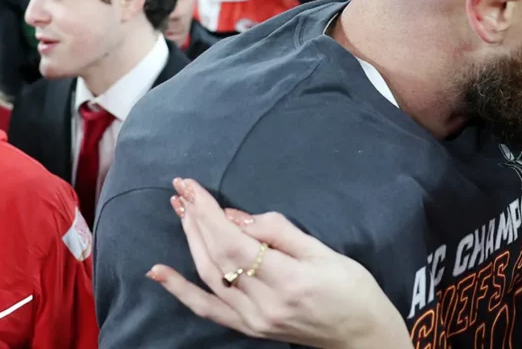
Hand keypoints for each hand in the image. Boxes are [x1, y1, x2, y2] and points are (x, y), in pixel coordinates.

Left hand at [148, 178, 410, 348]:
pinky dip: (181, 290)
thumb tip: (238, 217)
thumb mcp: (326, 252)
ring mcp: (254, 320)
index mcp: (289, 281)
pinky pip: (208, 308)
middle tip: (183, 190)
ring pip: (210, 277)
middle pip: (217, 257)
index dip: (210, 214)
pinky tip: (158, 272)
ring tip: (180, 211)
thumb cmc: (354, 289)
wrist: (363, 336)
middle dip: (197, 220)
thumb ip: (280, 233)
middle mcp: (265, 304)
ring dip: (190, 242)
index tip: (195, 188)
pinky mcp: (249, 328)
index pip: (235, 243)